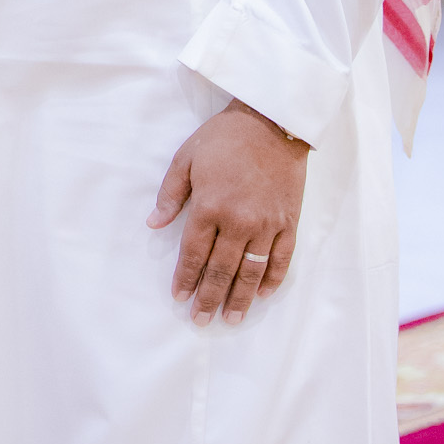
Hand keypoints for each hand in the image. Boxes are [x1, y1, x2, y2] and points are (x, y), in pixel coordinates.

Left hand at [146, 100, 307, 326]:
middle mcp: (238, 221)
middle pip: (221, 270)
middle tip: (202, 321)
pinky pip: (282, 258)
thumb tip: (154, 224)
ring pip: (252, 271)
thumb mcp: (185, 158)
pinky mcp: (289, 222)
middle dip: (209, 298)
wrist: (272, 122)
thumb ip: (170, 195)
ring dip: (241, 298)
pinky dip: (273, 279)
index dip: (185, 278)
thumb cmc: (224, 138)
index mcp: (209, 206)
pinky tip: (264, 294)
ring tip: (232, 319)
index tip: (179, 298)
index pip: (193, 254)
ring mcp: (267, 224)